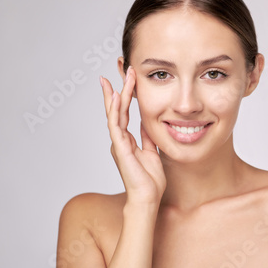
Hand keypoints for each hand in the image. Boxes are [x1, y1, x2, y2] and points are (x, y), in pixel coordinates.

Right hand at [100, 67, 165, 205]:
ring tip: (116, 77)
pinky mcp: (120, 148)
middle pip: (117, 109)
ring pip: (114, 114)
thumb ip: (147, 137)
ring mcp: (119, 143)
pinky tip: (115, 97)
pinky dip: (115, 111)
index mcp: (127, 140)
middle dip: (118, 88)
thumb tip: (148, 122)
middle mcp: (120, 139)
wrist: (148, 198)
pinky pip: (116, 126)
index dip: (126, 95)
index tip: (128, 78)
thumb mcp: (152, 152)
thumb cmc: (150, 180)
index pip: (125, 112)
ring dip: (116, 94)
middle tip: (121, 69)